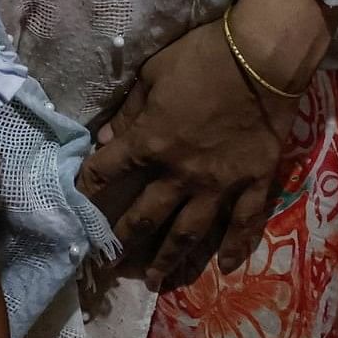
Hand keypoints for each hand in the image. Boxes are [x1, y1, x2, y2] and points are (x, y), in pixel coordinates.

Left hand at [75, 0, 324, 289]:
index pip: (108, 170)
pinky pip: (243, 223)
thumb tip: (106, 138)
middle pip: (145, 214)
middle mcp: (180, 173)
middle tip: (110, 262)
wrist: (261, 58)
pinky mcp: (253, 184)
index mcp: (151, 142)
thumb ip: (130, 111)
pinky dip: (235, 247)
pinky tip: (225, 266)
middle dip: (123, 240)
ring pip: (189, 232)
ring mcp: (218, 185)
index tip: (76, 202)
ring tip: (155, 280)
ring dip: (169, 258)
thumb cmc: (202, 57)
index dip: (88, 186)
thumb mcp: (153, 74)